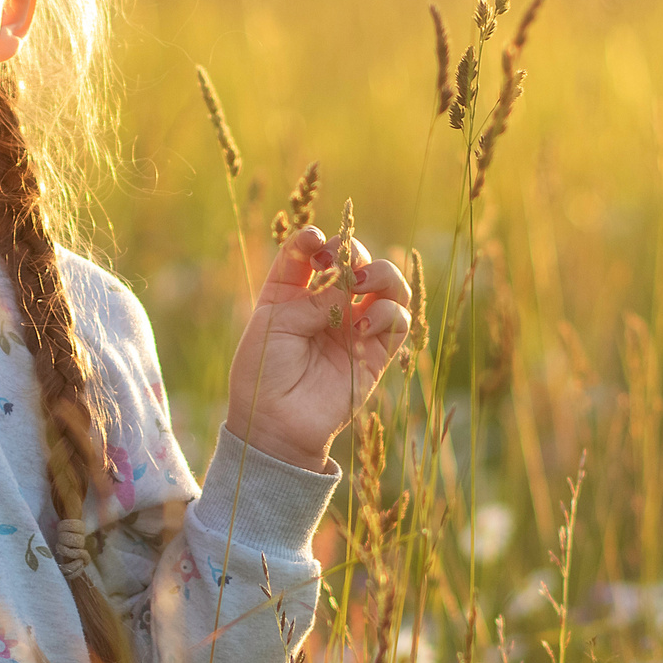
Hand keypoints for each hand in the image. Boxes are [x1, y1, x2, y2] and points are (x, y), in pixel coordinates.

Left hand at [224, 224, 412, 470]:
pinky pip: (399, 320)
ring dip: (381, 274)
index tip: (316, 241)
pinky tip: (360, 326)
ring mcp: (355, 326)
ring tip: (360, 286)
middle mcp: (328, 305)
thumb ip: (316, 297)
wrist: (275, 424)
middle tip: (342, 265)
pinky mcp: (376, 353)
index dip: (317, 238)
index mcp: (294, 292)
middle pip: (358, 260)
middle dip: (355, 251)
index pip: (313, 251)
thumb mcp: (277, 322)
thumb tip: (353, 280)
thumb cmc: (263, 371)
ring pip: (389, 284)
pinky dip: (386, 312)